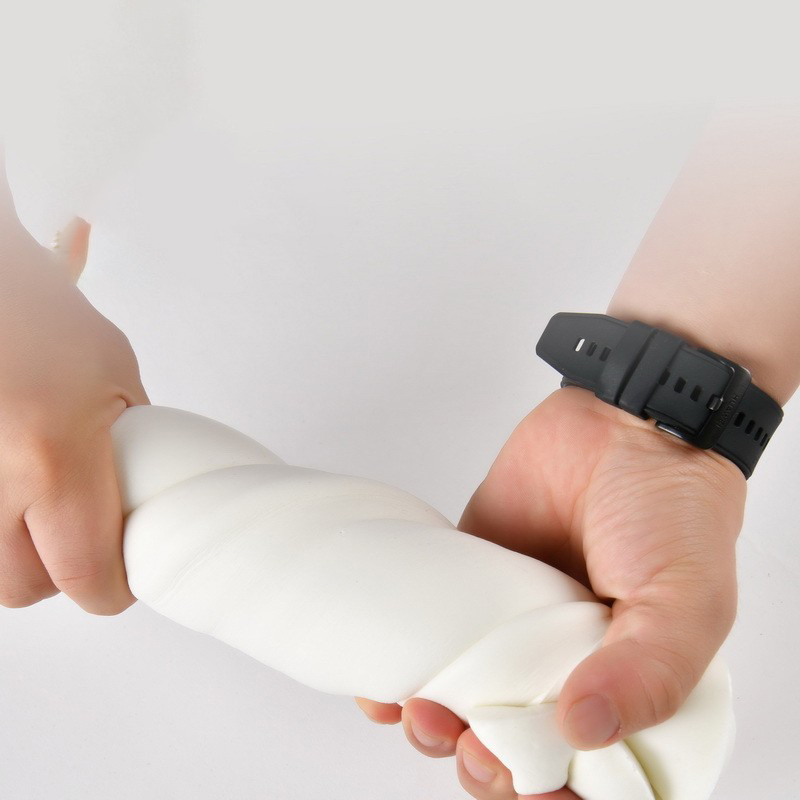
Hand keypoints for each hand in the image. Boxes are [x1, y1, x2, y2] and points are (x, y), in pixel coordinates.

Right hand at [0, 197, 149, 614]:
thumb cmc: (35, 307)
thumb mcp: (114, 373)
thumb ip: (132, 444)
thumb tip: (143, 501)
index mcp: (52, 456)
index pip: (85, 574)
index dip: (110, 588)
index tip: (122, 579)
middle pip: (22, 588)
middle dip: (58, 572)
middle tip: (79, 536)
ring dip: (13, 555)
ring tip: (36, 504)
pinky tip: (10, 484)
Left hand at [355, 386, 744, 798]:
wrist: (620, 423)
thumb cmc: (670, 512)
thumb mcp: (684, 601)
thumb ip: (648, 673)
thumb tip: (582, 732)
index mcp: (625, 687)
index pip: (585, 773)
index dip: (550, 792)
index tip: (523, 781)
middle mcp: (566, 667)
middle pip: (515, 748)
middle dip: (485, 765)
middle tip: (473, 749)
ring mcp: (512, 628)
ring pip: (464, 704)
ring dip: (436, 729)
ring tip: (426, 718)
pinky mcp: (470, 586)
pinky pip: (430, 640)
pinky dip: (401, 672)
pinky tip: (385, 692)